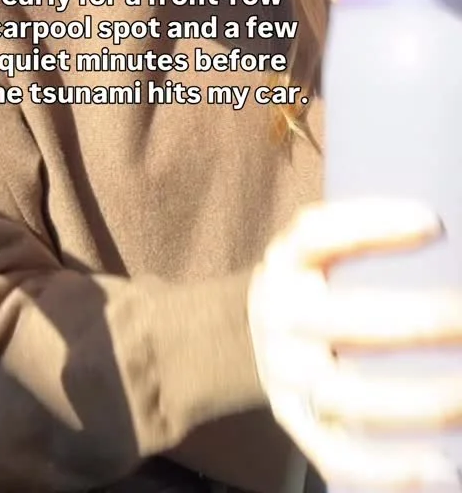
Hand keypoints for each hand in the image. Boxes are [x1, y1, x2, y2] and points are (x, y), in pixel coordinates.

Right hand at [248, 198, 461, 488]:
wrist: (248, 339)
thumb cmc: (308, 281)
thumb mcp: (313, 246)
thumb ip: (355, 233)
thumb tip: (432, 224)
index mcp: (286, 261)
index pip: (321, 234)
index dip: (375, 226)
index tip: (433, 222)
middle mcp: (280, 316)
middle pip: (356, 319)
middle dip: (429, 319)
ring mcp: (286, 378)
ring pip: (354, 396)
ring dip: (425, 402)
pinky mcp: (299, 428)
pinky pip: (344, 457)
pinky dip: (393, 468)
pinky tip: (442, 468)